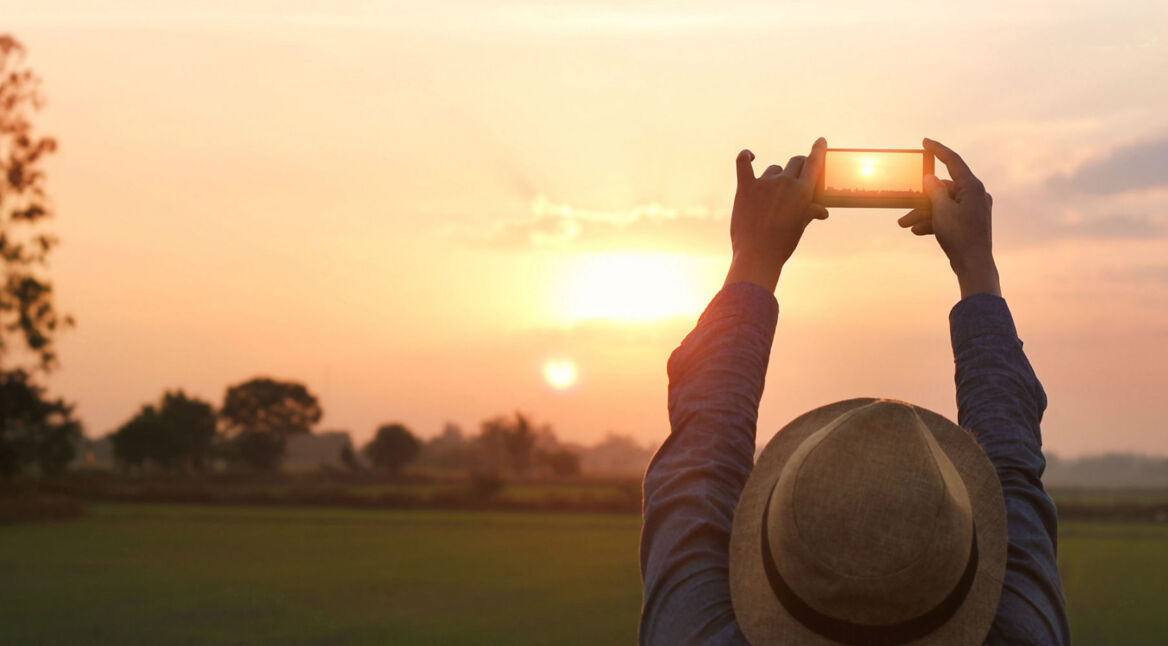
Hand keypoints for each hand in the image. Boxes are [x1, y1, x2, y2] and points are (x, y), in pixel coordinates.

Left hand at [724, 138, 828, 291]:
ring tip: (773, 195)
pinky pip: (743, 164)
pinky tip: (749, 155)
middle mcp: (785, 182)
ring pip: (773, 169)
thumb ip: (810, 212)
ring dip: (775, 176)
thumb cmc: (782, 244)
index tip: (820, 141)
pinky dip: (745, 157)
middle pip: (795, 162)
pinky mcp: (745, 187)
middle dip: (798, 166)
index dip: (818, 150)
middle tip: (797, 175)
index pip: (814, 162)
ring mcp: (764, 183)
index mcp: (803, 191)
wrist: (758, 255)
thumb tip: (823, 211)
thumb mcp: (800, 227)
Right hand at [898, 138, 1000, 298]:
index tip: (925, 142)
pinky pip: (948, 215)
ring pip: (943, 205)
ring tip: (906, 225)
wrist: (974, 265)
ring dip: (924, 214)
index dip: (938, 150)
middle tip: (903, 212)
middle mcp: (975, 194)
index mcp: (972, 187)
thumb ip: (934, 190)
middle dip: (921, 201)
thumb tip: (930, 177)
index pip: (953, 161)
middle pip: (942, 190)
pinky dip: (934, 221)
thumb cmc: (960, 236)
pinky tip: (919, 231)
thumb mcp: (941, 210)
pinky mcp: (970, 221)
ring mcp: (973, 208)